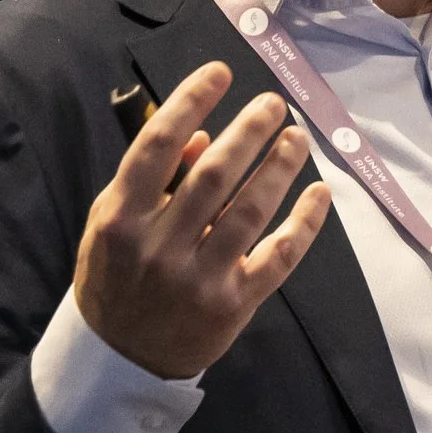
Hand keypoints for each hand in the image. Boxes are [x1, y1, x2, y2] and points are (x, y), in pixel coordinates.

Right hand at [74, 62, 333, 378]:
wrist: (120, 359)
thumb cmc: (116, 277)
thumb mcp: (112, 224)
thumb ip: (153, 180)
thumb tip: (203, 137)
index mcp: (122, 217)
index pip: (157, 147)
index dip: (190, 103)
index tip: (221, 73)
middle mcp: (159, 245)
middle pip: (213, 174)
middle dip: (248, 131)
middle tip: (274, 105)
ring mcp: (197, 277)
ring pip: (249, 210)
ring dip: (279, 167)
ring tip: (297, 137)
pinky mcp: (232, 304)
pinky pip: (276, 257)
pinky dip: (303, 224)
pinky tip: (319, 194)